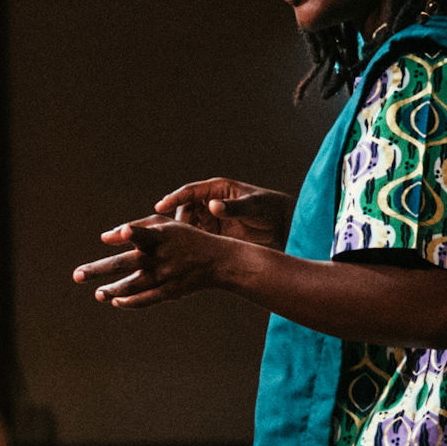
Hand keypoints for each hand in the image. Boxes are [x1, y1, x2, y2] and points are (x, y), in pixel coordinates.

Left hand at [72, 214, 250, 305]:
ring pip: (134, 285)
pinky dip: (131, 302)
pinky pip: (148, 299)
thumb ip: (135, 229)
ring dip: (113, 291)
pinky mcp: (171, 290)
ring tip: (97, 293)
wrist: (217, 260)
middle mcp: (160, 256)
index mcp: (159, 237)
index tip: (123, 233)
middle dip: (99, 270)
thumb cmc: (184, 238)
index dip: (133, 233)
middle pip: (126, 263)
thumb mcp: (164, 226)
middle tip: (76, 276)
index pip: (144, 234)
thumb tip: (103, 238)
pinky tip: (115, 302)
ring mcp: (166, 275)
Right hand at [142, 176, 287, 247]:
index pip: (189, 192)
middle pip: (184, 211)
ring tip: (175, 247)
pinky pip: (197, 240)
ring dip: (181, 236)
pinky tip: (187, 255)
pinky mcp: (215, 236)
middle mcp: (210, 204)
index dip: (174, 199)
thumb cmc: (271, 209)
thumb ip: (233, 207)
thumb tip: (213, 207)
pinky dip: (191, 247)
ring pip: (187, 228)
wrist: (286, 228)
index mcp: (217, 190)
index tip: (160, 206)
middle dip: (175, 222)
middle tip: (170, 235)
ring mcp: (212, 221)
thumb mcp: (253, 206)